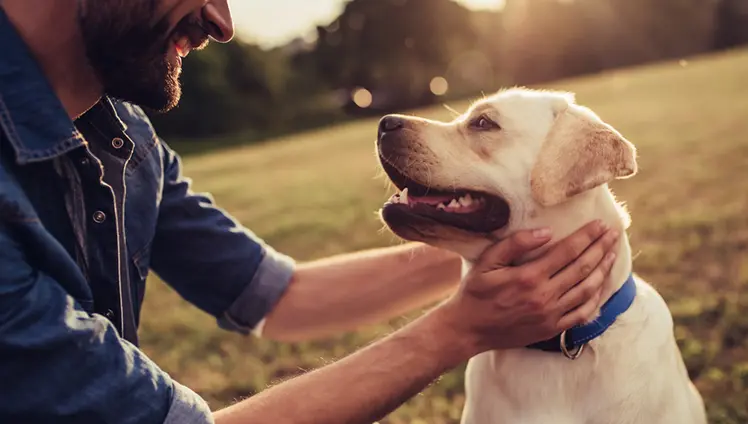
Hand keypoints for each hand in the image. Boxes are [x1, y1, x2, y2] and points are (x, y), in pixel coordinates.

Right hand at [436, 220, 619, 356]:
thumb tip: (546, 232)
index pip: (567, 251)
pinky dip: (596, 298)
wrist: (468, 329)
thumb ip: (514, 244)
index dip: (587, 236)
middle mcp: (544, 296)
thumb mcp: (487, 262)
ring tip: (612, 254)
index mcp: (528, 276)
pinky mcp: (552, 328)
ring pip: (587, 289)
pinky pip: (582, 313)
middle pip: (583, 268)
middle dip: (601, 248)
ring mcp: (550, 315)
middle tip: (613, 234)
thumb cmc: (475, 292)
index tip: (600, 224)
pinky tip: (601, 285)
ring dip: (603, 270)